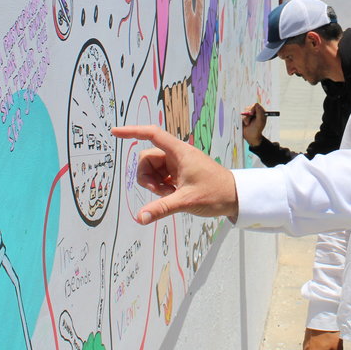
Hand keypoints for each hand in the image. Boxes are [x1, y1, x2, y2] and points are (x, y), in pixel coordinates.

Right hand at [112, 124, 238, 222]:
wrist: (235, 196)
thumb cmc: (215, 193)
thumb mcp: (186, 201)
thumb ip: (161, 208)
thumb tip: (139, 218)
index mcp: (179, 152)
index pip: (152, 134)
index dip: (132, 131)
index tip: (115, 132)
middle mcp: (176, 155)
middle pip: (146, 158)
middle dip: (147, 177)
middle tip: (162, 192)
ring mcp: (177, 164)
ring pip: (152, 169)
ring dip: (154, 184)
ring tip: (170, 195)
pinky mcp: (178, 173)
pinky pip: (159, 177)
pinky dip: (161, 187)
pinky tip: (173, 195)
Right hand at [241, 102, 266, 145]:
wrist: (251, 136)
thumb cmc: (257, 129)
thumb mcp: (260, 121)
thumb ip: (259, 113)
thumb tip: (256, 104)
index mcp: (260, 112)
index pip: (256, 105)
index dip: (253, 109)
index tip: (251, 114)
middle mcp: (255, 112)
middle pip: (249, 108)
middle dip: (248, 115)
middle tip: (249, 121)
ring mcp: (249, 114)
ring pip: (244, 112)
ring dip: (246, 118)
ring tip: (248, 124)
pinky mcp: (244, 117)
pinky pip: (241, 116)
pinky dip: (242, 120)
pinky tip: (245, 124)